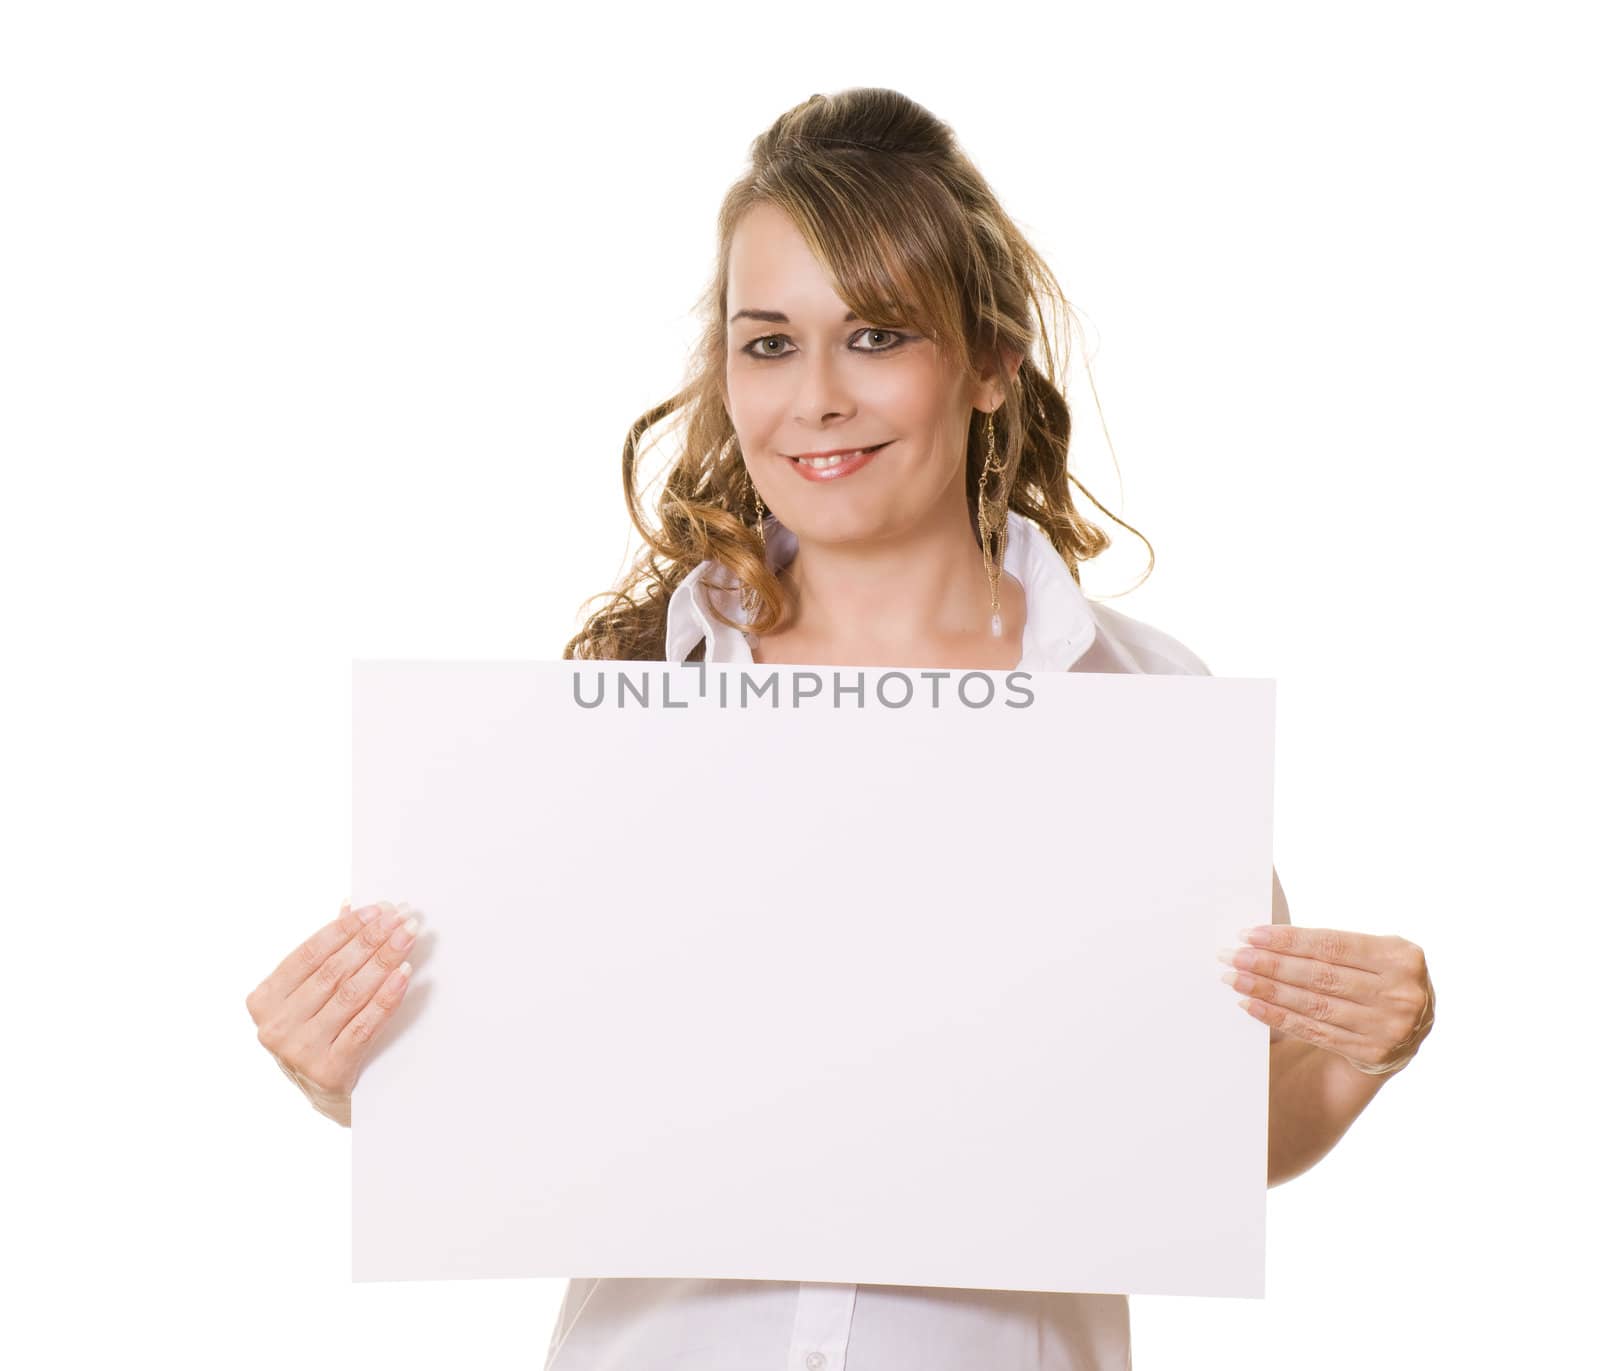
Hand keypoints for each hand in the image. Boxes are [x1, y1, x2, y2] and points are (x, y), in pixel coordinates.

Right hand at [245, 899, 420, 1124]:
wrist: (324, 1096)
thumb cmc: (316, 1034)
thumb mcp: (309, 996)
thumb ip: (325, 955)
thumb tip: (349, 907)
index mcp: (264, 1000)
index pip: (311, 953)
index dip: (347, 928)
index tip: (378, 909)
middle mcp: (276, 1026)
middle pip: (333, 971)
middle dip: (372, 940)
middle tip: (402, 918)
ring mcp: (300, 1051)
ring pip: (350, 994)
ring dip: (384, 961)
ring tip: (408, 937)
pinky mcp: (329, 1070)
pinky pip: (365, 1025)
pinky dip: (387, 996)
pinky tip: (405, 974)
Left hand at [1218, 924, 1434, 1075]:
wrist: (1407, 1031)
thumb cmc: (1377, 980)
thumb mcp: (1374, 955)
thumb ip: (1333, 947)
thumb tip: (1265, 937)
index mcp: (1401, 958)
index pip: (1332, 945)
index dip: (1288, 940)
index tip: (1249, 935)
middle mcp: (1399, 993)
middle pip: (1320, 975)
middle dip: (1269, 964)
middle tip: (1233, 956)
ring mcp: (1387, 1027)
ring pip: (1314, 1005)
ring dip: (1267, 991)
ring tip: (1235, 979)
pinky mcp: (1371, 1052)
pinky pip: (1315, 1032)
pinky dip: (1279, 1018)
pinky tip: (1252, 1006)